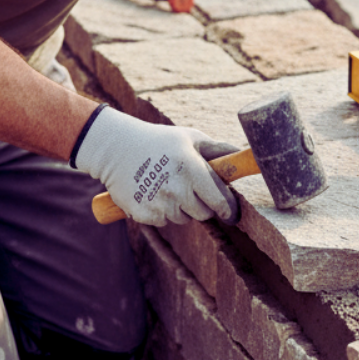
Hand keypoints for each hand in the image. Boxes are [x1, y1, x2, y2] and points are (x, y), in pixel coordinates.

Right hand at [72, 106, 240, 226]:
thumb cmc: (159, 140)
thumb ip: (218, 150)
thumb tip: (243, 156)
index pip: (220, 200)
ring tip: (168, 187)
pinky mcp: (144, 215)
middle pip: (204, 214)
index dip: (229, 209)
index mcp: (192, 169)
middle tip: (191, 190)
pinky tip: (153, 193)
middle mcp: (177, 189)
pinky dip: (161, 212)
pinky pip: (163, 221)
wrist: (116, 148)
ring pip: (183, 219)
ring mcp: (160, 204)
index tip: (231, 213)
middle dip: (203, 205)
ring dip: (181, 208)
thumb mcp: (189, 138)